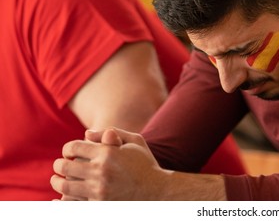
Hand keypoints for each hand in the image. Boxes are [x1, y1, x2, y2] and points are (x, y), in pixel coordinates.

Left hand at [51, 128, 169, 199]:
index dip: (67, 149)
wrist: (159, 191)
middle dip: (59, 165)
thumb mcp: (135, 142)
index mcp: (108, 153)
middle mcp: (101, 171)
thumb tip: (86, 134)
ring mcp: (99, 191)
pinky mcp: (99, 206)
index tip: (68, 153)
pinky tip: (59, 199)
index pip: (74, 147)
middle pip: (65, 166)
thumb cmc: (146, 164)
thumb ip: (112, 132)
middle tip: (60, 166)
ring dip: (57, 182)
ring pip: (65, 185)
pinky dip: (61, 202)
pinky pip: (71, 204)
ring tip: (59, 180)